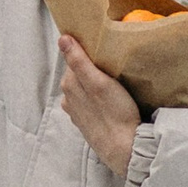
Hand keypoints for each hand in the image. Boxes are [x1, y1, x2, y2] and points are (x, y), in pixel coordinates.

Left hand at [58, 33, 142, 179]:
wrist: (124, 149)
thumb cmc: (115, 113)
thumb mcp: (99, 82)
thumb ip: (79, 61)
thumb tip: (63, 38)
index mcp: (69, 84)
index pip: (75, 58)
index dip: (89, 52)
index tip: (104, 50)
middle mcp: (68, 97)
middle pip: (78, 73)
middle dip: (92, 67)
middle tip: (112, 64)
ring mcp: (76, 111)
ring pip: (84, 88)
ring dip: (94, 83)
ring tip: (113, 82)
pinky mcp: (86, 122)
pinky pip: (89, 102)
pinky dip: (96, 97)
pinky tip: (109, 100)